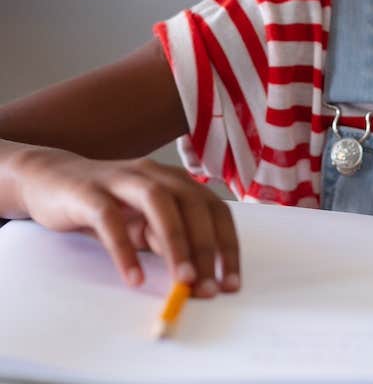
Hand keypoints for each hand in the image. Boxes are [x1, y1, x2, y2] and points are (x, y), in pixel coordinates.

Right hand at [14, 145, 239, 295]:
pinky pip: (110, 219)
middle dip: (205, 248)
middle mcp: (155, 174)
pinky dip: (124, 248)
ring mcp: (122, 179)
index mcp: (175, 181)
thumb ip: (166, 239)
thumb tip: (194, 274)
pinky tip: (134, 277)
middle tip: (208, 288)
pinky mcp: (89, 192)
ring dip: (176, 243)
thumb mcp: (143, 223)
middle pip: (192, 204)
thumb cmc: (108, 204)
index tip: (231, 283)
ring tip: (183, 281)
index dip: (227, 245)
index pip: (214, 208)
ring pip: (159, 203)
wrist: (52, 179)